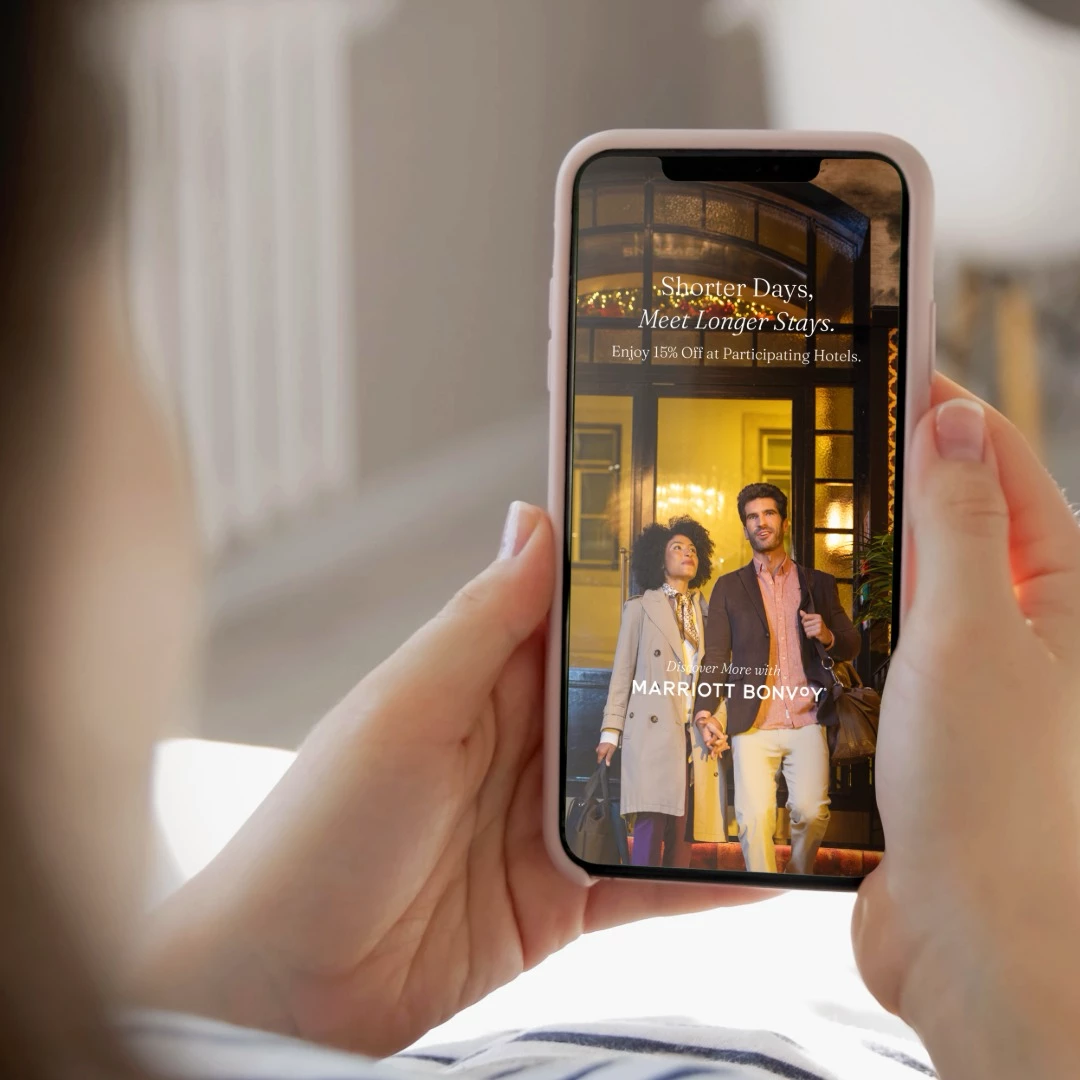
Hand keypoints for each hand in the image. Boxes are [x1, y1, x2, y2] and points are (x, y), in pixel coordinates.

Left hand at [131, 503, 766, 1055]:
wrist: (282, 989)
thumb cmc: (317, 833)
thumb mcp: (402, 711)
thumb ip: (479, 624)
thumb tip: (533, 519)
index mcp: (474, 681)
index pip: (564, 613)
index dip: (627, 578)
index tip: (706, 543)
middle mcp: (515, 745)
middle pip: (622, 698)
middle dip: (695, 677)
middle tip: (789, 653)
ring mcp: (541, 824)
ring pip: (646, 785)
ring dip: (710, 775)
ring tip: (794, 752)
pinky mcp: (558, 900)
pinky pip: (644, 881)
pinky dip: (700, 874)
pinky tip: (762, 865)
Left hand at [798, 609, 832, 645]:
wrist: (827, 635)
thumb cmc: (818, 627)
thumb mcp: (814, 620)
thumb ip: (807, 616)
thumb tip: (800, 611)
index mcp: (817, 616)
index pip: (805, 617)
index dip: (803, 621)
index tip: (806, 623)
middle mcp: (819, 620)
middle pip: (805, 624)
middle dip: (806, 628)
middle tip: (811, 629)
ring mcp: (819, 626)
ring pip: (806, 630)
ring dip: (807, 632)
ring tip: (812, 632)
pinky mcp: (819, 632)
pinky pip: (808, 634)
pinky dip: (809, 636)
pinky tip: (812, 636)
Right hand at [852, 376, 1079, 1079]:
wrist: (968, 939)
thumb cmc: (991, 794)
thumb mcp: (971, 633)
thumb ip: (962, 525)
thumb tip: (955, 425)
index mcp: (1059, 594)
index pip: (1003, 466)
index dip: (946, 410)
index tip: (884, 364)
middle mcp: (1019, 628)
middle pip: (954, 519)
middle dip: (893, 476)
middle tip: (818, 434)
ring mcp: (964, 674)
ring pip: (904, 582)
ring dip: (859, 552)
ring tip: (797, 512)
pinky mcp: (914, 719)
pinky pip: (873, 644)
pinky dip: (839, 619)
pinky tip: (796, 609)